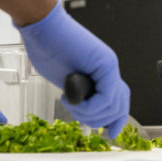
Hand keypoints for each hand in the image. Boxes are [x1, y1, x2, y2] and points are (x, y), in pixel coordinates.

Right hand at [18, 1, 129, 138]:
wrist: (42, 26)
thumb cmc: (47, 47)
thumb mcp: (66, 78)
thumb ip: (80, 92)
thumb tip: (86, 108)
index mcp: (102, 71)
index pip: (118, 100)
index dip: (116, 119)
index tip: (109, 134)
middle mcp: (109, 68)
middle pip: (119, 105)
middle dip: (99, 120)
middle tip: (78, 114)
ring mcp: (108, 64)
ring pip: (113, 105)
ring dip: (91, 114)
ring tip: (73, 105)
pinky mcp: (104, 62)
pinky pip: (107, 96)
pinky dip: (91, 106)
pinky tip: (73, 100)